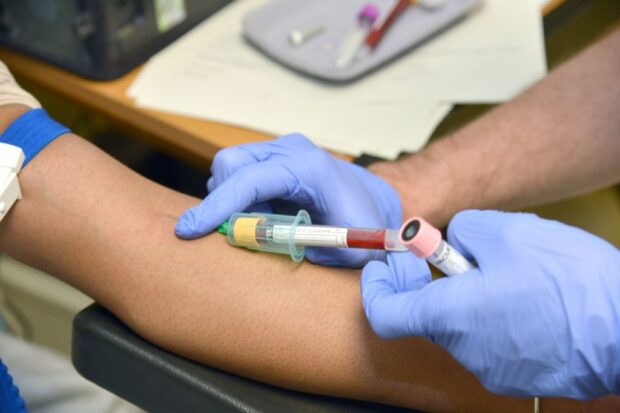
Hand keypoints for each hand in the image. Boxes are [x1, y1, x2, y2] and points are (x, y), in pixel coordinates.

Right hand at [175, 134, 401, 266]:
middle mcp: (291, 149)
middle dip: (224, 201)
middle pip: (230, 164)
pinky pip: (240, 173)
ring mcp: (281, 149)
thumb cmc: (363, 226)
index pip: (249, 179)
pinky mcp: (274, 156)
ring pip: (230, 169)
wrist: (374, 202)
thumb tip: (250, 244)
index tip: (189, 231)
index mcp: (309, 168)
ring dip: (235, 201)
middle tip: (247, 232)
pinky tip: (268, 213)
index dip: (217, 207)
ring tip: (268, 223)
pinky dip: (243, 197)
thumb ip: (297, 247)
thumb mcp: (343, 249)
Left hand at [362, 210, 619, 398]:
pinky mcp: (519, 375)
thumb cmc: (568, 281)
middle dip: (428, 280)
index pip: (384, 313)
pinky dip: (492, 315)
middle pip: (425, 314)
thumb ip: (461, 232)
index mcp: (449, 316)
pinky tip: (524, 295)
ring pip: (461, 325)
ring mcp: (492, 368)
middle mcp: (464, 350)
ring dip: (466, 295)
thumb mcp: (505, 232)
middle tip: (445, 251)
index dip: (378, 286)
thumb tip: (451, 242)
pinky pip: (491, 340)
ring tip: (503, 271)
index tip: (386, 264)